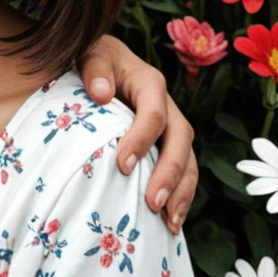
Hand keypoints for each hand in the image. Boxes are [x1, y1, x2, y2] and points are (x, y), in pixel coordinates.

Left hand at [77, 34, 196, 234]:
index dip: (142, 139)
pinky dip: (179, 196)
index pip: (154, 112)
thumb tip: (101, 92)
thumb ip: (94, 68)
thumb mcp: (89, 53)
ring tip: (170, 222)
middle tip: (153, 203)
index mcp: (149, 83)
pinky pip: (181, 171)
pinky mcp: (166, 146)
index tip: (123, 165)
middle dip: (170, 173)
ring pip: (188, 159)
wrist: (99, 61)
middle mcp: (167, 106)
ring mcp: (170, 128)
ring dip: (183, 192)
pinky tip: (170, 223)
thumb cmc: (91, 58)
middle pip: (180, 140)